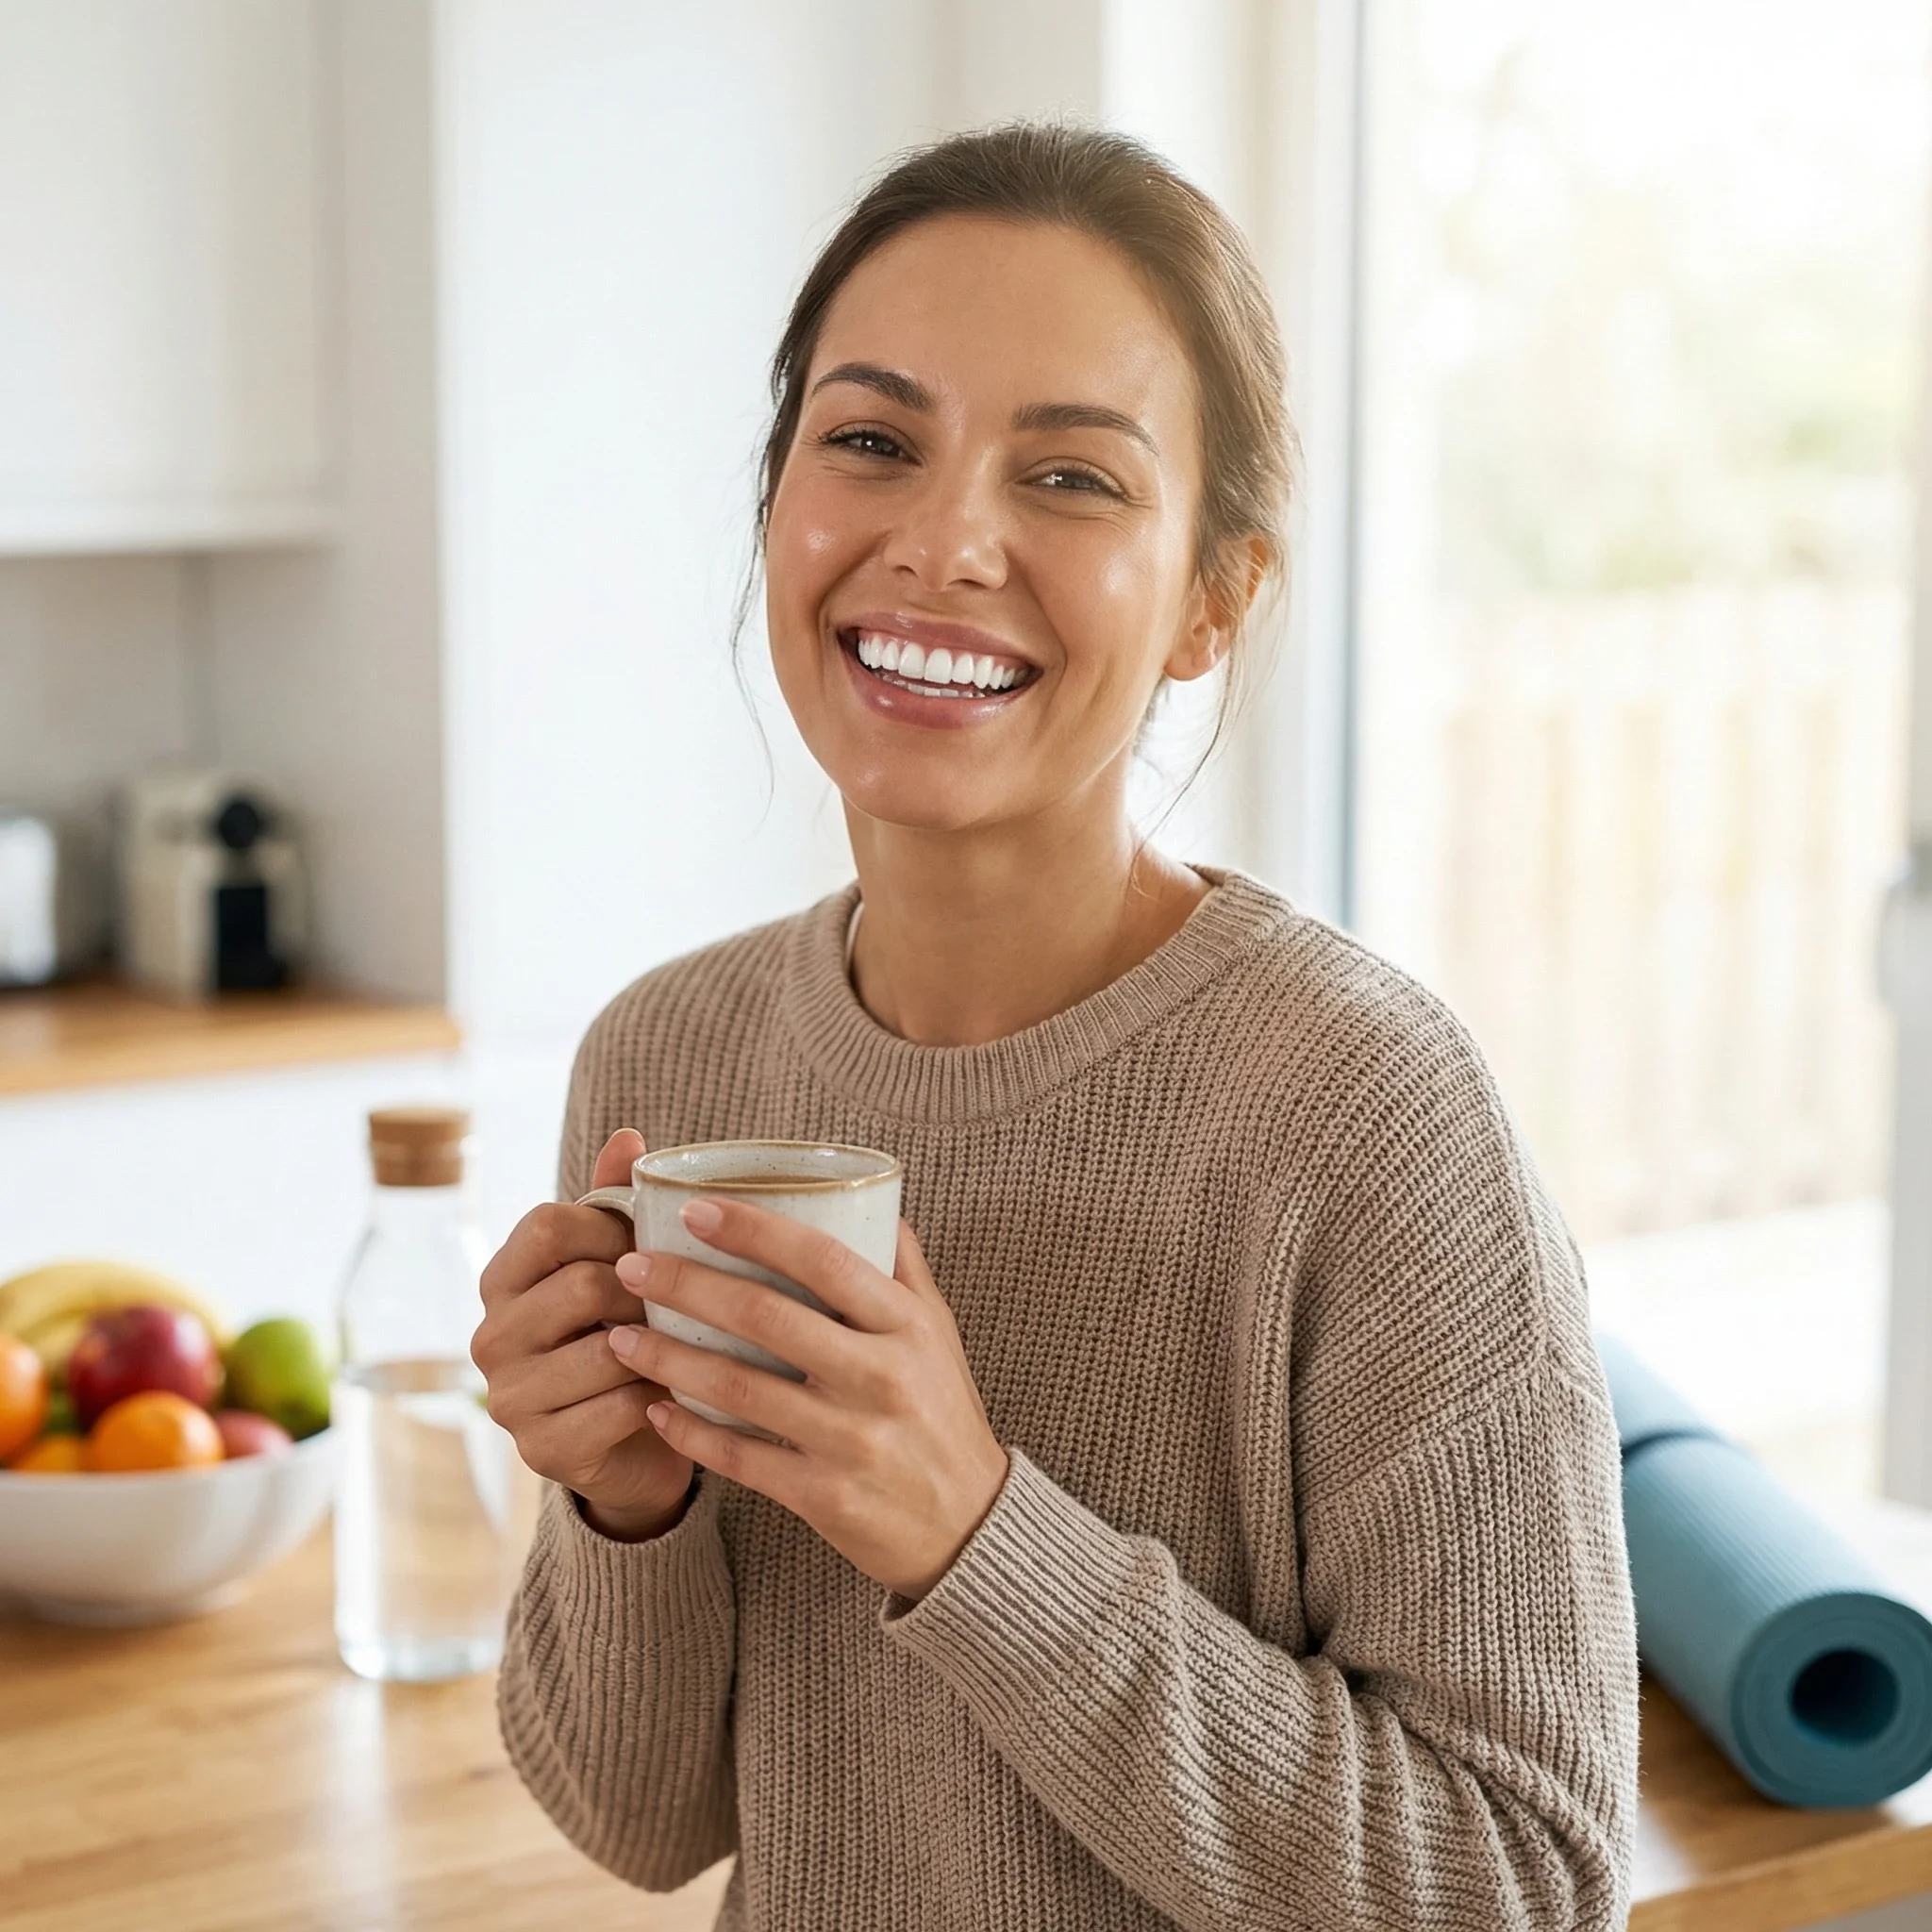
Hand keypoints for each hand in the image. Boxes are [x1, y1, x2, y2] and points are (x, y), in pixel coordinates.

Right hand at [473, 1130, 696, 1539]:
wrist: (633, 1439)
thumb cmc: (625, 1330)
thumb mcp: (618, 1262)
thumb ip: (616, 1200)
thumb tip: (629, 1137)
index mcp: (503, 1278)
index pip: (548, 1225)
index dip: (612, 1228)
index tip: (653, 1243)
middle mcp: (491, 1336)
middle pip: (582, 1285)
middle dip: (648, 1292)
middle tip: (683, 1302)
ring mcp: (510, 1398)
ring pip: (605, 1352)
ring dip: (660, 1348)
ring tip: (688, 1346)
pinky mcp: (542, 1451)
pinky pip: (616, 1410)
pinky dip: (658, 1398)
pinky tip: (675, 1393)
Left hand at [608, 1198, 1008, 1599]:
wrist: (970, 1525)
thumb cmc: (944, 1412)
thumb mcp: (939, 1332)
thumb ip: (902, 1265)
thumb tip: (868, 1194)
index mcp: (906, 1324)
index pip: (823, 1258)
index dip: (754, 1230)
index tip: (694, 1208)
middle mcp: (880, 1376)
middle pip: (765, 1317)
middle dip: (685, 1285)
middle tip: (630, 1266)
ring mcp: (851, 1439)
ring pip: (738, 1388)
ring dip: (668, 1358)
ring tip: (619, 1336)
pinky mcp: (826, 1496)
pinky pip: (740, 1459)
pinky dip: (689, 1432)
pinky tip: (654, 1409)